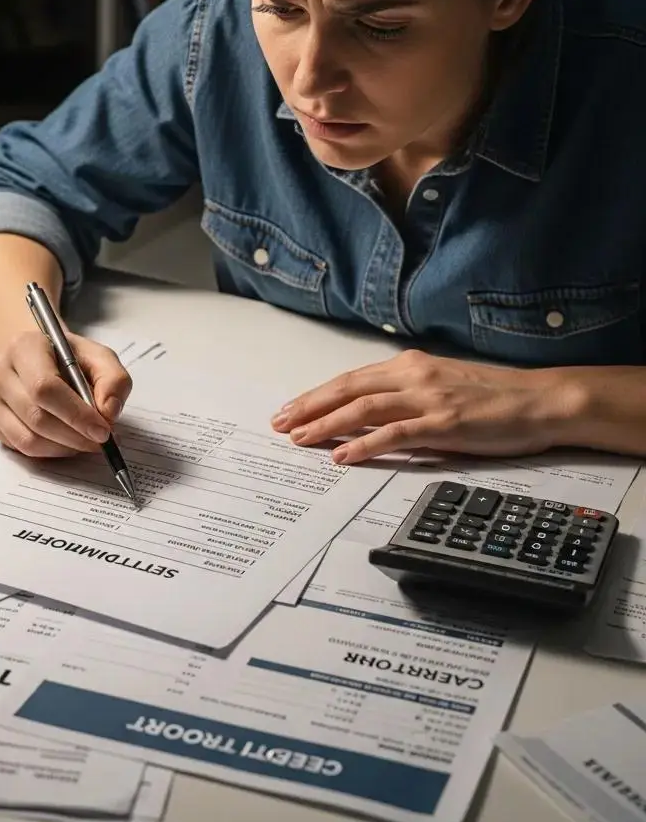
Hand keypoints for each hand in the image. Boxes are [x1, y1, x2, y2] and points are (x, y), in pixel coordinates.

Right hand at [0, 331, 131, 457]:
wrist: (40, 358)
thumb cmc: (70, 358)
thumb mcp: (99, 358)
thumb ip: (114, 380)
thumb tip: (109, 412)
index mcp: (24, 346)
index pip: (45, 387)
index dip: (76, 414)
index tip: (102, 430)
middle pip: (35, 417)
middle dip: (74, 436)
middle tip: (100, 440)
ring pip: (27, 439)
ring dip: (64, 448)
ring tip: (85, 440)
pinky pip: (21, 448)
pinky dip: (50, 451)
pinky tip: (66, 440)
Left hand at [271, 349, 573, 464]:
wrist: (541, 400)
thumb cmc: (493, 396)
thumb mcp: (440, 384)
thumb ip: (404, 394)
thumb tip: (367, 412)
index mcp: (410, 366)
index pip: (350, 379)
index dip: (316, 395)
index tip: (290, 409)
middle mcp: (412, 376)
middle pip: (347, 389)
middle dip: (308, 407)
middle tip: (279, 423)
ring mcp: (427, 399)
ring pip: (362, 409)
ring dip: (326, 424)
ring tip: (299, 438)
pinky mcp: (443, 424)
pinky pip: (394, 434)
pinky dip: (364, 444)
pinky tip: (342, 455)